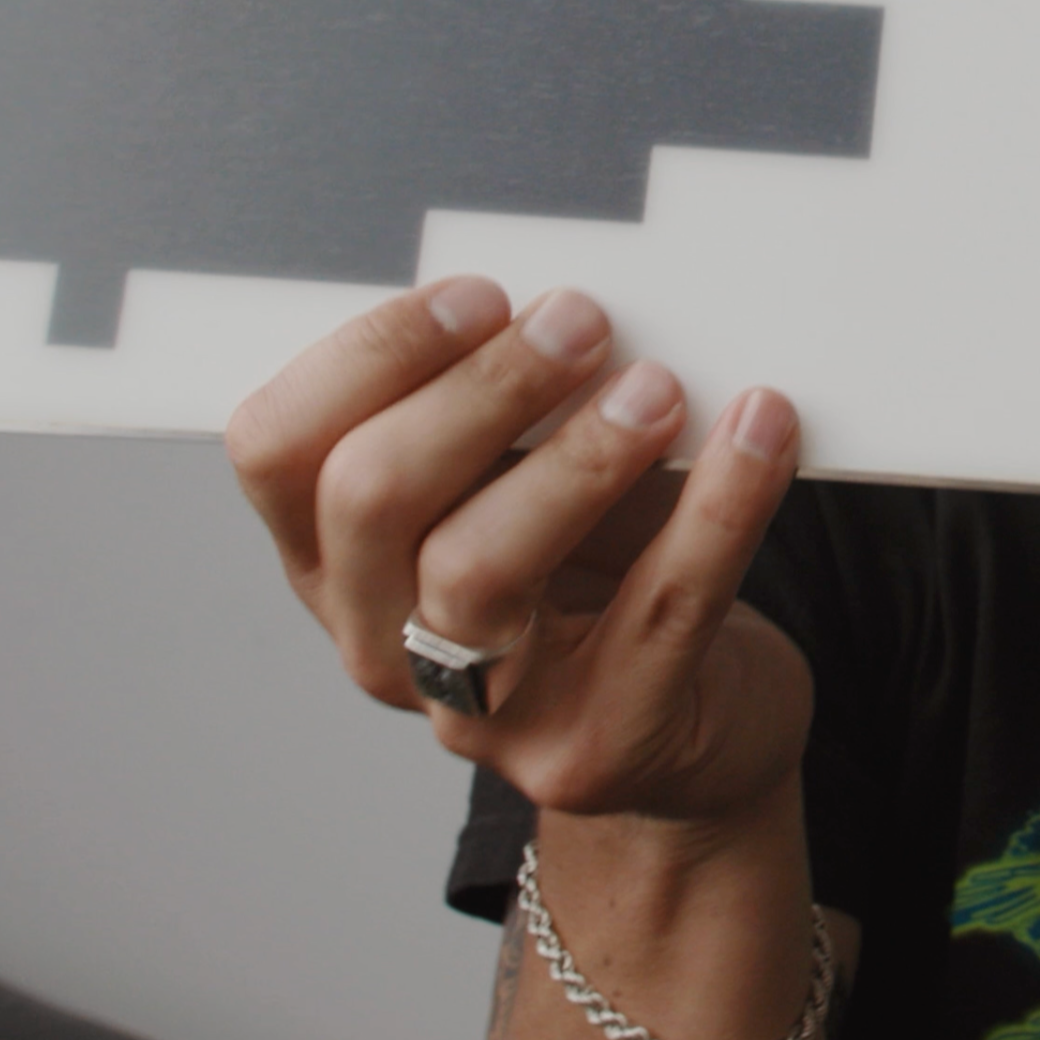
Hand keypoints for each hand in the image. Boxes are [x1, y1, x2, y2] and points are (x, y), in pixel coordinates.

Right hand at [224, 276, 811, 829]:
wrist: (697, 730)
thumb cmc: (603, 578)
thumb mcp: (526, 487)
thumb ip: (512, 409)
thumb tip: (568, 293)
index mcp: (337, 559)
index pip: (277, 447)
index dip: (367, 357)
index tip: (478, 294)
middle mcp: (379, 641)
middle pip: (370, 497)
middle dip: (479, 389)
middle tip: (580, 321)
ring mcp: (478, 713)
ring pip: (479, 567)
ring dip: (576, 457)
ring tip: (660, 390)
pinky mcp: (594, 746)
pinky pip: (660, 609)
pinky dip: (720, 508)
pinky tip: (761, 433)